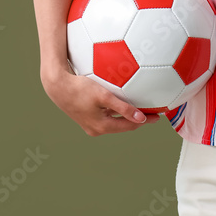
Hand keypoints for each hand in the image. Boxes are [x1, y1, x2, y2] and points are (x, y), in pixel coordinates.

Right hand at [42, 69, 161, 135]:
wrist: (57, 86)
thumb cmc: (80, 88)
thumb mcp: (104, 96)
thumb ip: (123, 108)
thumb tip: (141, 118)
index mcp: (102, 127)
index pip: (130, 126)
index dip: (145, 121)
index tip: (158, 116)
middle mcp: (96, 129)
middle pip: (123, 126)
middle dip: (138, 120)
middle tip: (152, 111)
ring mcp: (90, 125)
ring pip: (114, 122)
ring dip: (127, 116)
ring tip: (140, 108)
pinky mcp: (85, 118)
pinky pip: (106, 116)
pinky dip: (116, 112)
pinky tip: (120, 102)